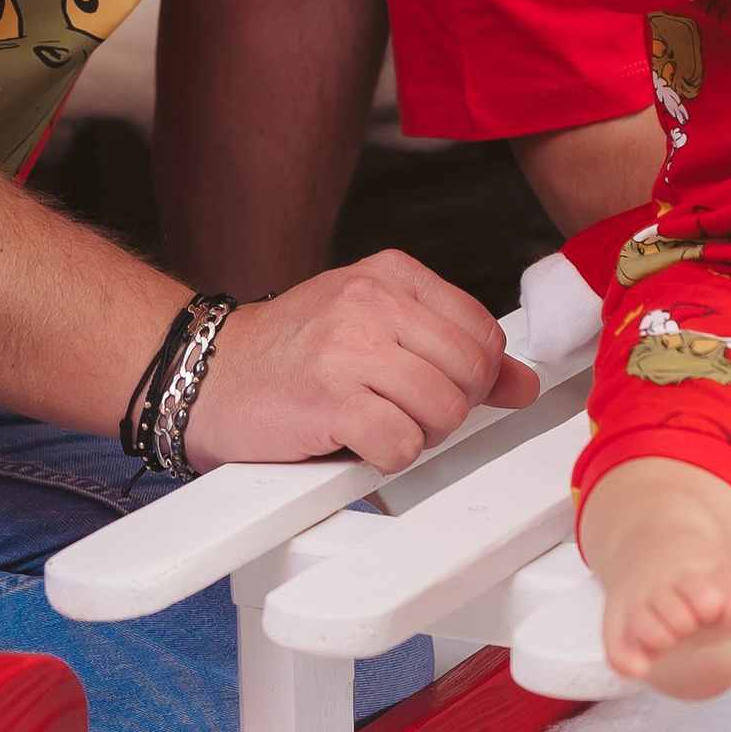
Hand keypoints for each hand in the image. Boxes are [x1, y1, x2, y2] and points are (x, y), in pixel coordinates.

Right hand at [180, 249, 538, 472]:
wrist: (206, 374)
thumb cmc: (289, 353)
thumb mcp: (373, 327)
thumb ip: (450, 349)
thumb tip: (523, 383)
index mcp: (389, 273)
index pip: (483, 329)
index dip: (471, 374)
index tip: (437, 386)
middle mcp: (372, 301)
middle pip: (471, 372)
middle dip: (447, 407)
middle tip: (400, 409)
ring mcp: (350, 348)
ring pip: (445, 410)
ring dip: (416, 434)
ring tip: (372, 422)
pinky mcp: (332, 399)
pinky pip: (403, 445)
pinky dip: (384, 458)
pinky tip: (351, 440)